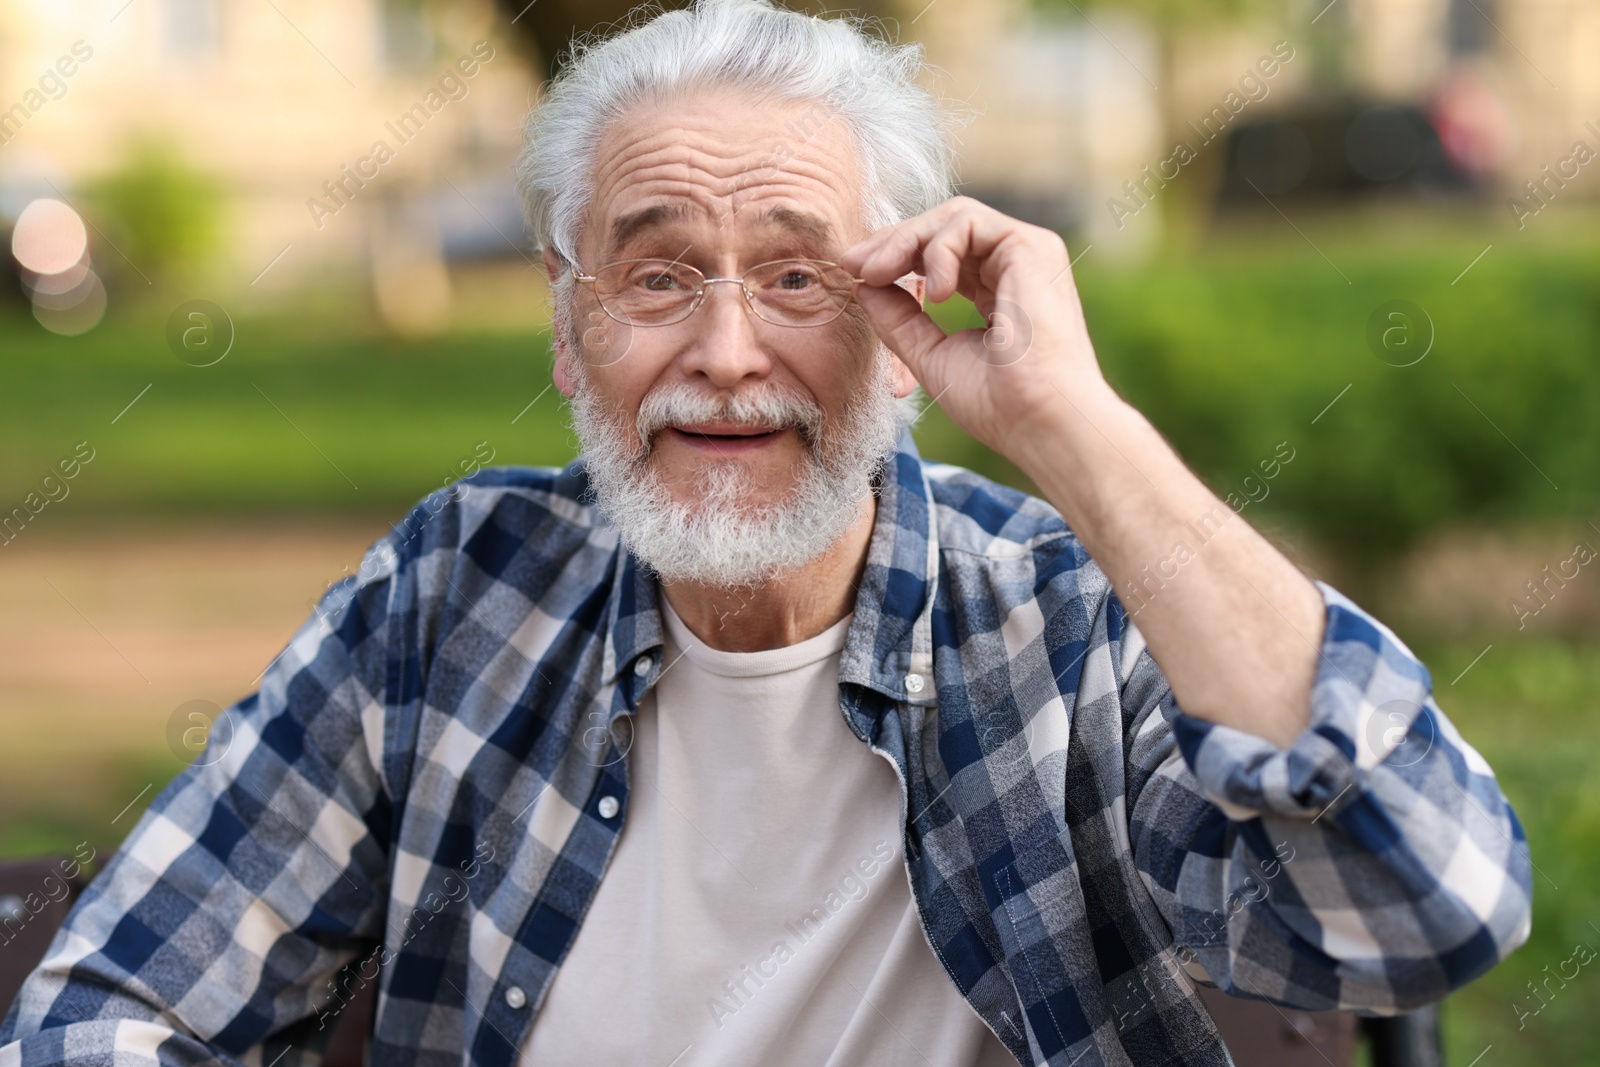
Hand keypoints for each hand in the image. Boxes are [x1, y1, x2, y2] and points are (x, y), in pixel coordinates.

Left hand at [838, 196, 1108, 460]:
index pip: (942, 256)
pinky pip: (968, 222)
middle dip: (892, 242)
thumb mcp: (932, 356)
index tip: (855, 274)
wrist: (1043, 421)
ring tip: (877, 275)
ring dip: (905, 241)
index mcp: (999, 293)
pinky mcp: (1031, 246)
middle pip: (944, 229)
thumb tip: (864, 285)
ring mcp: (1027, 253)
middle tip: (853, 264)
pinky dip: (937, 249)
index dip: (896, 259)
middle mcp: (1016, 267)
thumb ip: (900, 319)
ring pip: (952, 217)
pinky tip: (935, 291)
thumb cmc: (1000, 405)